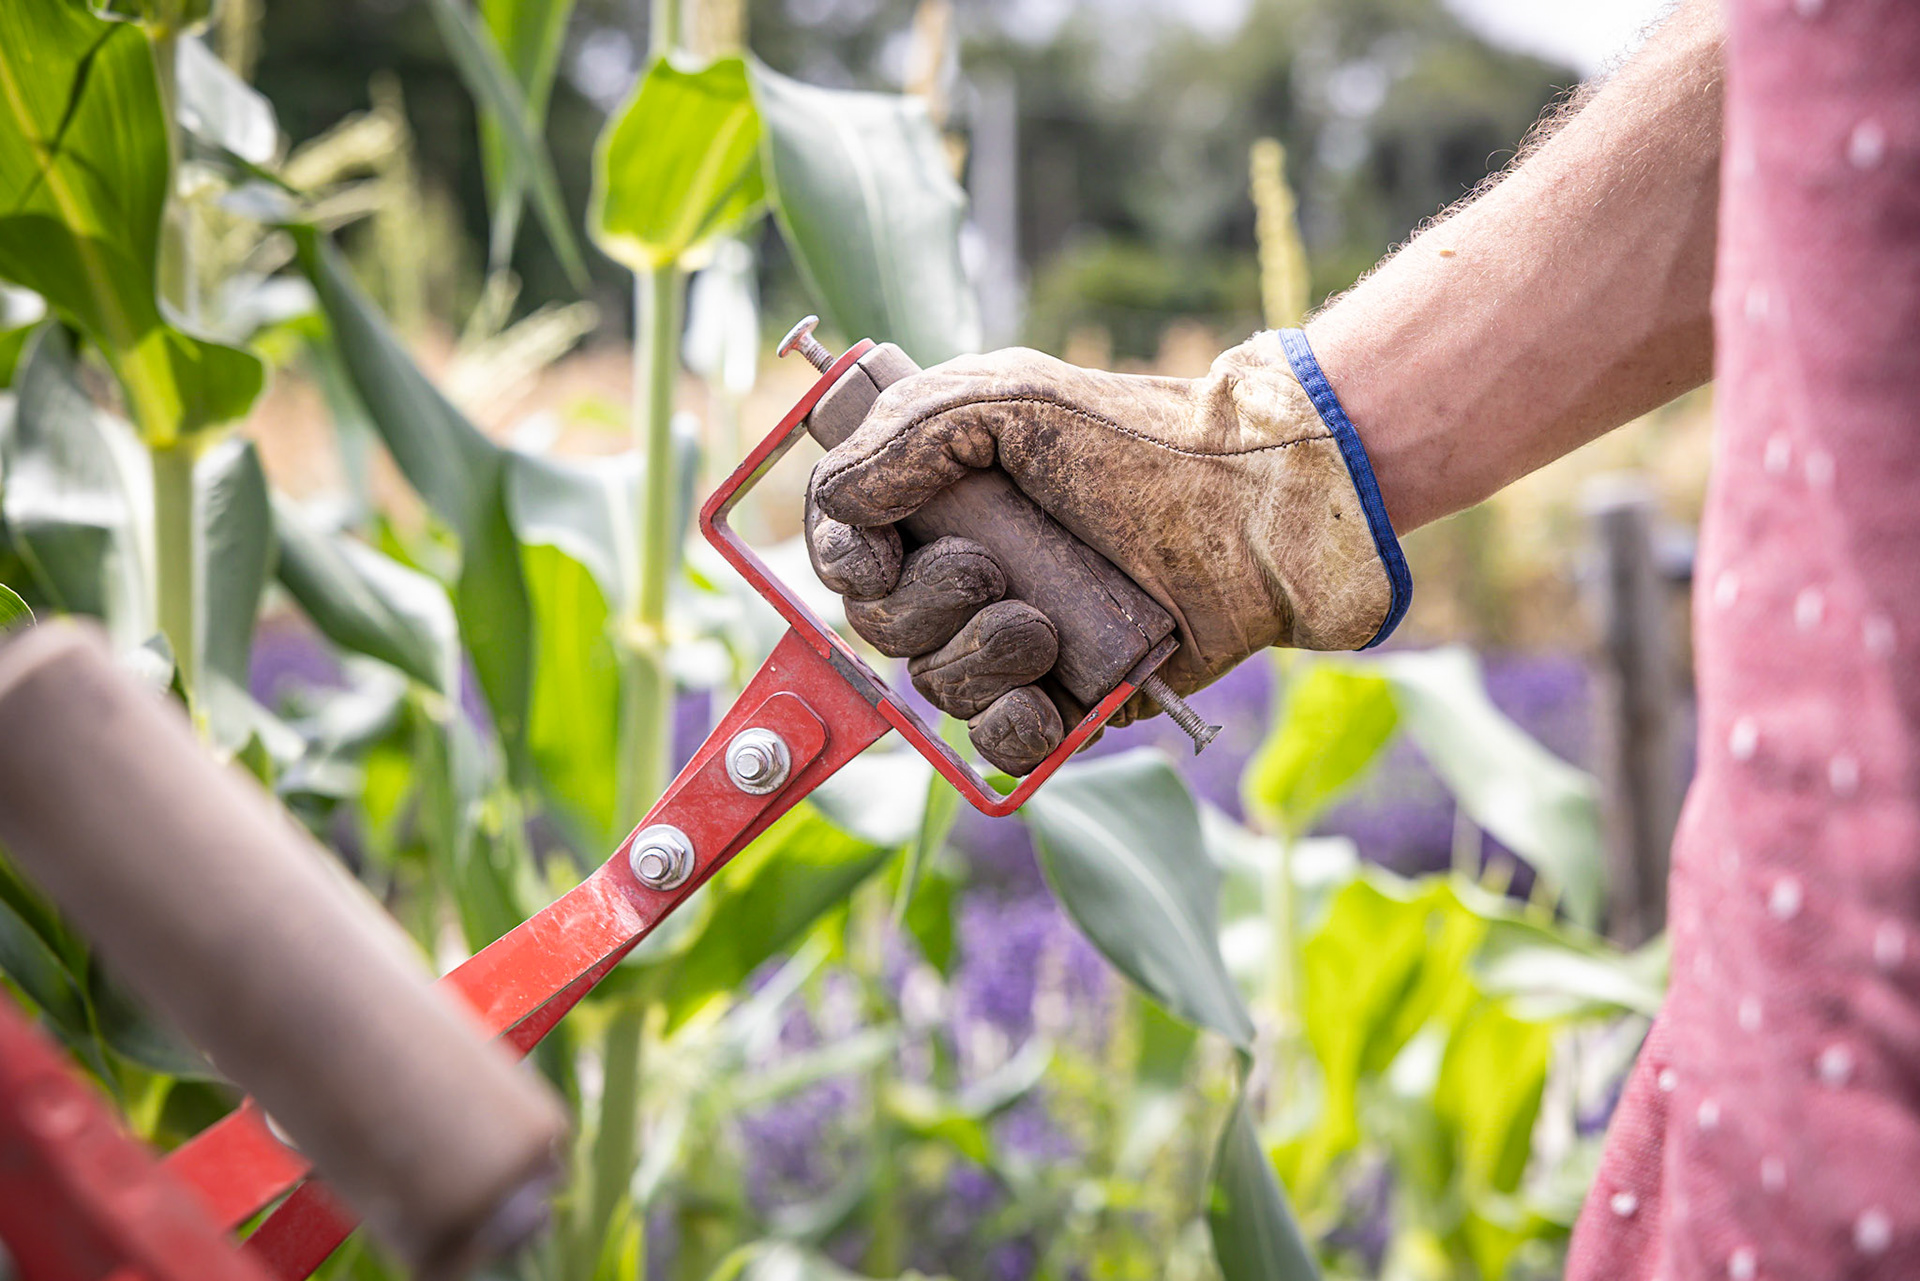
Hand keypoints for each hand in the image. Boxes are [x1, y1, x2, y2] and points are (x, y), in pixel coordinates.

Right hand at [805, 331, 1403, 772]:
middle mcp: (973, 573)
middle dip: (919, 608)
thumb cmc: (1136, 441)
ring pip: (938, 687)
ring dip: (974, 661)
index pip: (848, 548)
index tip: (872, 555)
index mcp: (946, 502)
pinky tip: (1041, 699)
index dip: (843, 561)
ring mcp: (1020, 641)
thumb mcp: (1006, 400)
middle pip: (883, 627)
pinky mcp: (1073, 700)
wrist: (1255, 507)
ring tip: (1042, 626)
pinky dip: (1008, 731)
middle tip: (991, 572)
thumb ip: (900, 437)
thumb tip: (835, 506)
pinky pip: (1001, 745)